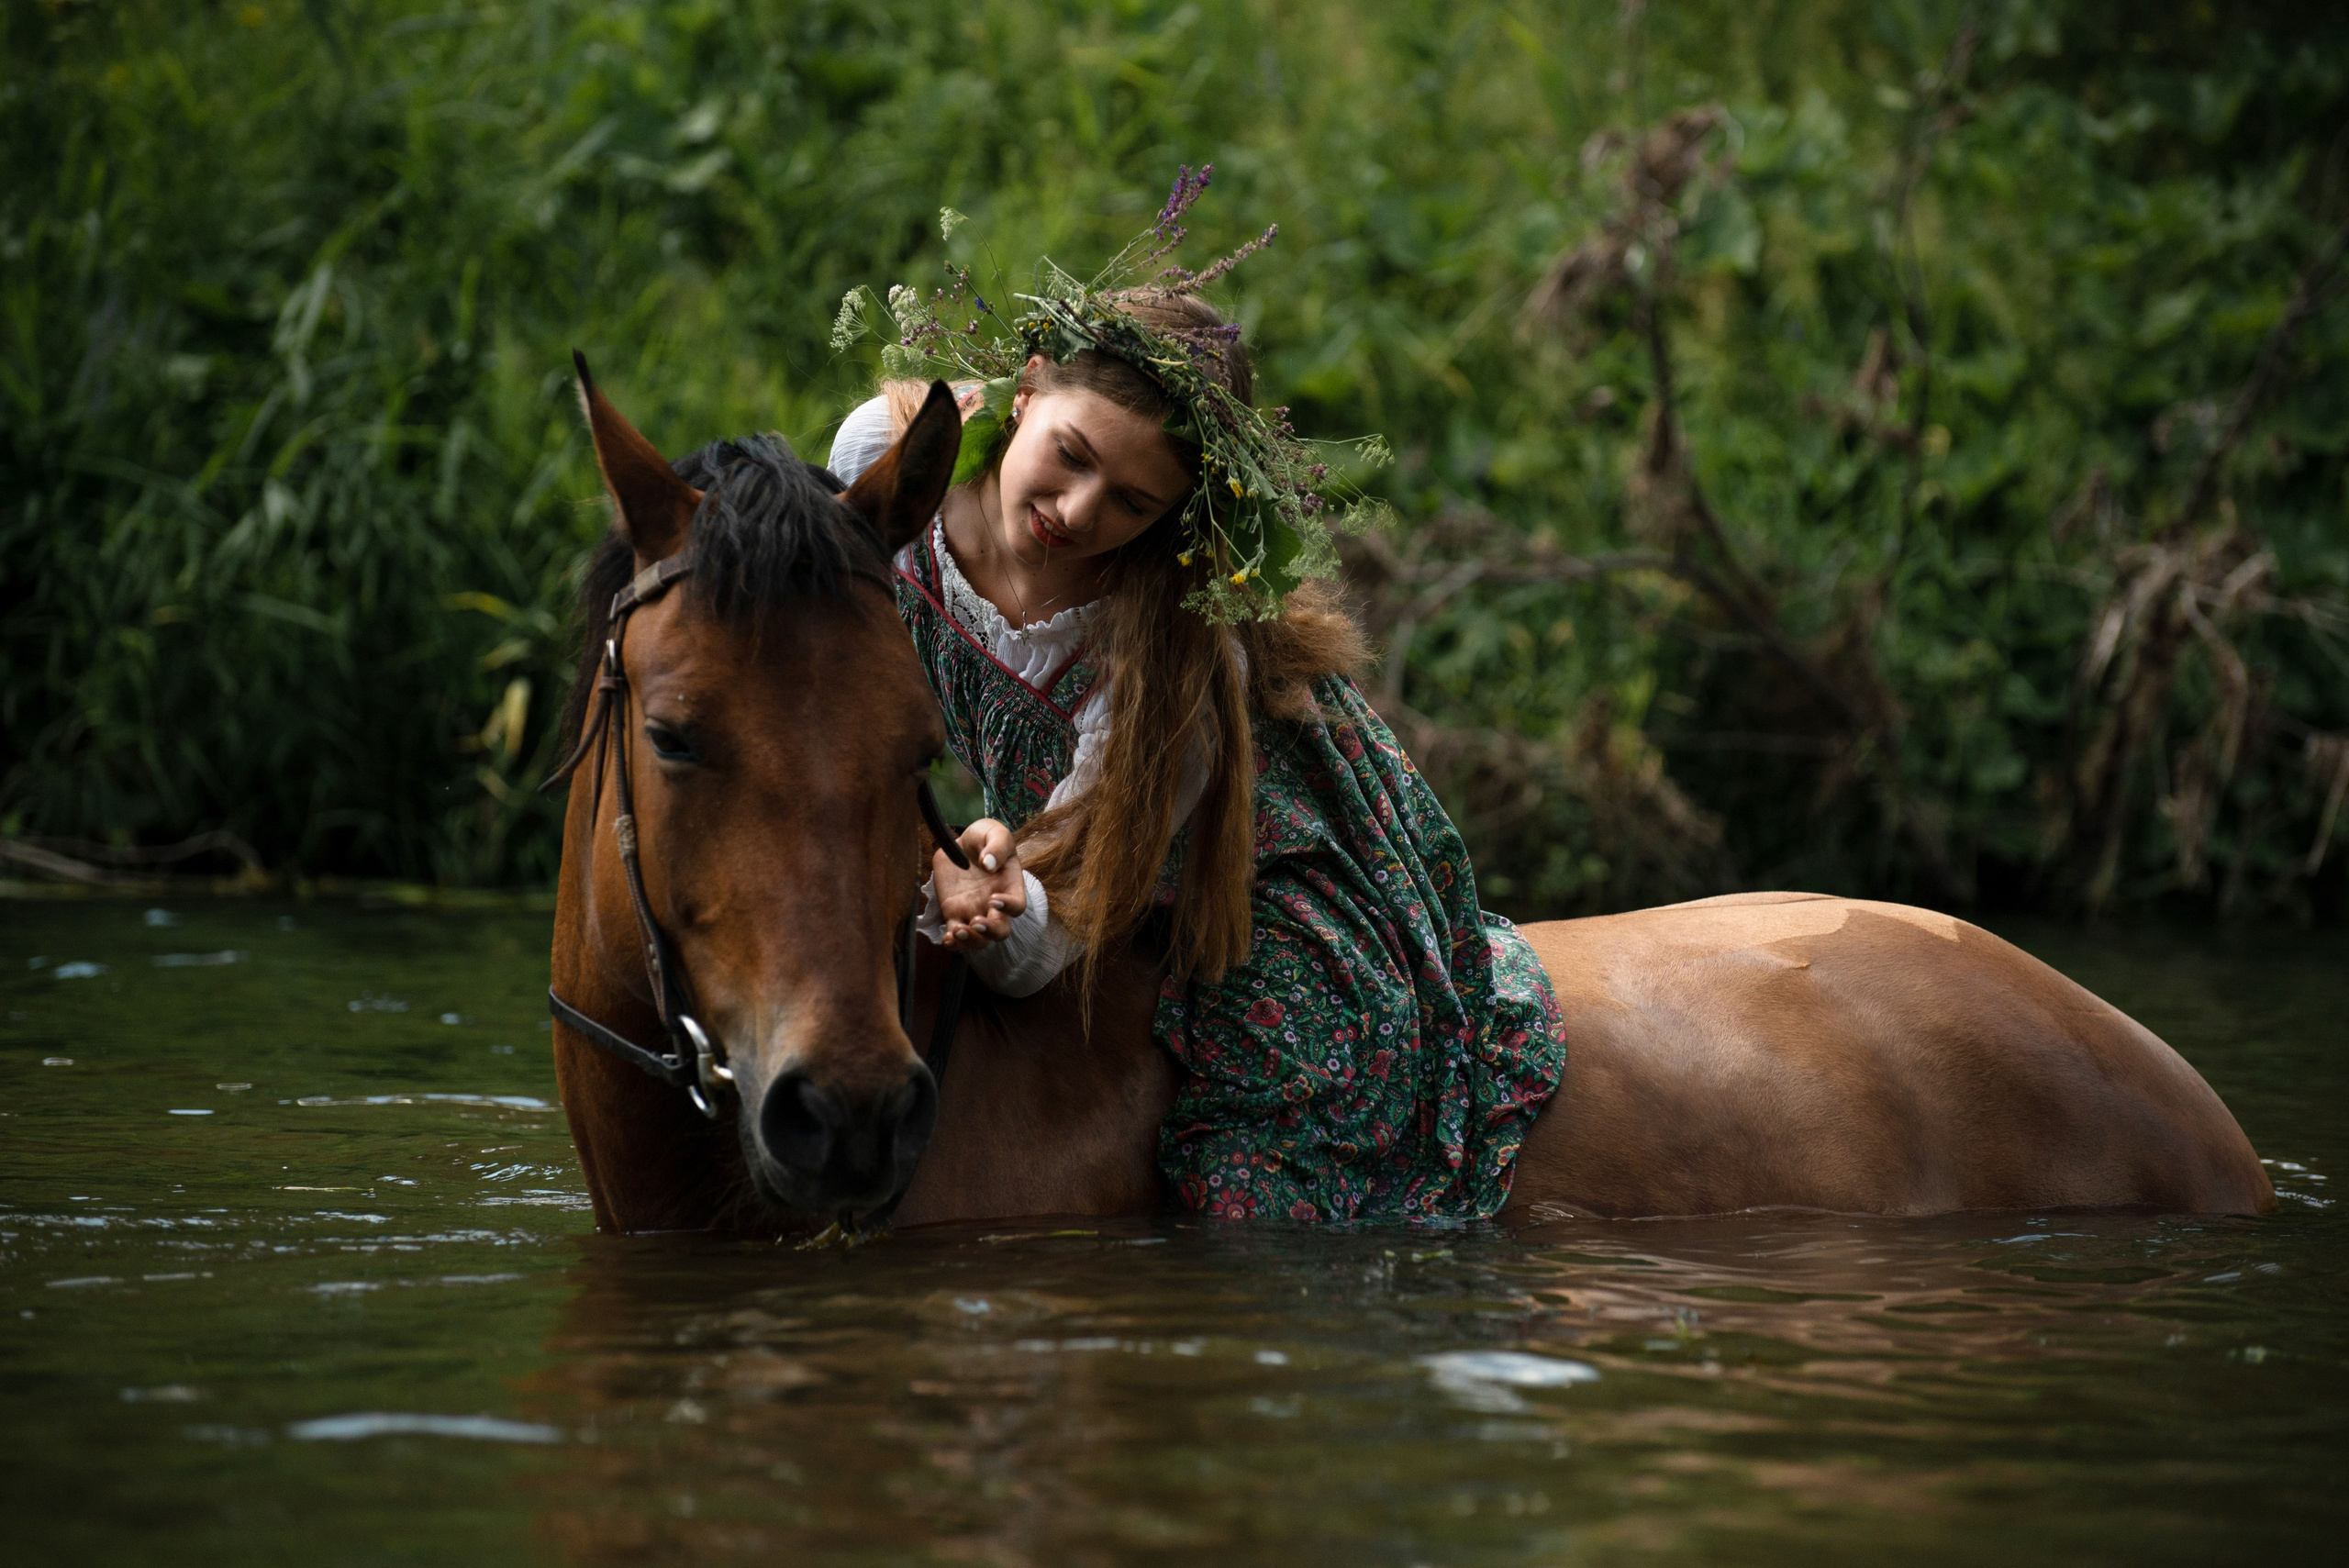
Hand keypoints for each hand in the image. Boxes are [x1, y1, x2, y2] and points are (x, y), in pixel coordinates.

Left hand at [934, 818, 1023, 950]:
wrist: (960, 842)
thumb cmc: (984, 837)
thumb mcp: (993, 832)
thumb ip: (996, 846)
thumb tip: (988, 863)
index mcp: (1009, 886)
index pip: (1018, 906)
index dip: (1009, 907)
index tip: (993, 898)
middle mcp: (993, 905)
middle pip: (1001, 931)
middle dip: (990, 931)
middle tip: (976, 921)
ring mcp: (974, 911)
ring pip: (979, 940)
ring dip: (971, 940)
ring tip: (957, 931)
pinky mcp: (954, 913)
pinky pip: (956, 935)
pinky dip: (953, 942)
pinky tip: (946, 938)